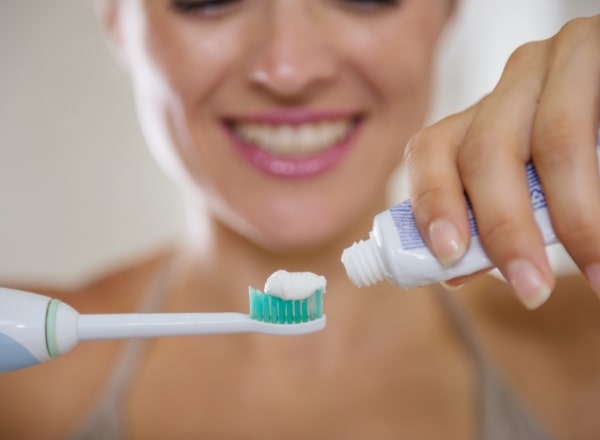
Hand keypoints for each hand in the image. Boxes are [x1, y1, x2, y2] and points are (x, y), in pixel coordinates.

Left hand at [404, 14, 599, 308]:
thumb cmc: (581, 158)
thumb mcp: (536, 182)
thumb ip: (495, 219)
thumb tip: (454, 271)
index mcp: (483, 113)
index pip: (431, 149)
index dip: (433, 202)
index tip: (449, 257)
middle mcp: (513, 81)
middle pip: (485, 151)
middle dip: (505, 228)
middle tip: (530, 289)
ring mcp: (561, 58)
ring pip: (552, 139)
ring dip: (574, 218)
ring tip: (595, 272)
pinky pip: (595, 125)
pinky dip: (598, 193)